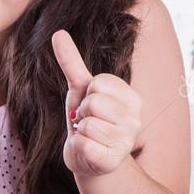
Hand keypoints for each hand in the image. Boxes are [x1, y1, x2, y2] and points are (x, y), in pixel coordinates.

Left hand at [51, 29, 141, 176]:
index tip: (91, 106)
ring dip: (80, 132)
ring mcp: (126, 141)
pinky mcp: (112, 160)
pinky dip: (78, 147)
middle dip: (82, 113)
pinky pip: (83, 145)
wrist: (90, 159)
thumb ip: (72, 62)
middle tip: (87, 123)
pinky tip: (90, 151)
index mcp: (132, 98)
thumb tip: (58, 32)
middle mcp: (135, 119)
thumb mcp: (81, 90)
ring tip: (89, 137)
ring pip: (88, 124)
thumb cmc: (88, 120)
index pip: (98, 83)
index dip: (86, 94)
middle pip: (93, 102)